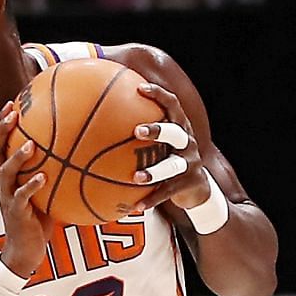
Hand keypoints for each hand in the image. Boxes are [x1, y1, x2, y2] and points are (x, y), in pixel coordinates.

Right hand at [0, 102, 49, 278]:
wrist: (25, 251)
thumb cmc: (39, 220)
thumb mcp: (46, 191)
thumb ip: (54, 172)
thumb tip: (83, 151)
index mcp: (7, 176)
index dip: (1, 124)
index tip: (12, 103)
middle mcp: (2, 184)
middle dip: (2, 131)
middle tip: (13, 114)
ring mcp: (7, 198)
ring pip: (5, 172)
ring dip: (17, 157)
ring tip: (30, 144)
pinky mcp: (16, 213)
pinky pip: (21, 197)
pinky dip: (31, 186)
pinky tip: (42, 177)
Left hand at [130, 82, 213, 214]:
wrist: (196, 188)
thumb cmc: (166, 159)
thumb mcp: (158, 143)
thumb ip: (138, 130)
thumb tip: (100, 116)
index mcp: (179, 127)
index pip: (172, 105)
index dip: (158, 95)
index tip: (139, 88)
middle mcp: (186, 142)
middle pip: (175, 131)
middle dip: (158, 129)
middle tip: (137, 130)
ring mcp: (189, 163)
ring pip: (173, 165)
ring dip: (155, 171)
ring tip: (136, 177)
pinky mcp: (188, 183)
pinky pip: (167, 192)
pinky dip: (152, 199)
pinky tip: (135, 207)